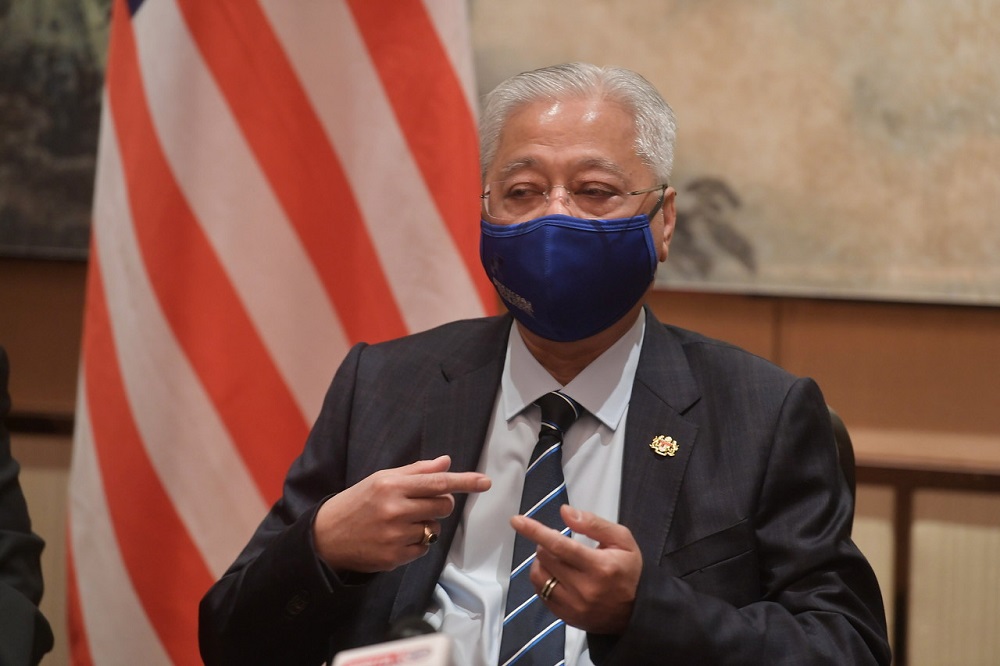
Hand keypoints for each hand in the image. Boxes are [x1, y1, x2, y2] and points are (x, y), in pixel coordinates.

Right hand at [314, 455, 489, 572]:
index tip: (485, 482)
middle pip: (443, 506)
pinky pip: (424, 549)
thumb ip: (416, 471)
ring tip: (402, 523)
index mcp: (392, 485)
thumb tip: (446, 462)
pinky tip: (397, 538)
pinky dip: (417, 543)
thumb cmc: (358, 502)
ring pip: (435, 529)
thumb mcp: (382, 479)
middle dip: (440, 505)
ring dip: (427, 525)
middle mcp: (395, 509)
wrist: (326, 535)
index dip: (465, 482)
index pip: (438, 483)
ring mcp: (394, 535)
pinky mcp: (393, 557)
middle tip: (420, 504)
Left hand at [511, 505, 641, 634]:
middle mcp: (584, 588)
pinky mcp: (566, 617)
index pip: (559, 545)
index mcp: (600, 566)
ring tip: (553, 558)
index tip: (516, 520)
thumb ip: (593, 524)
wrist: (636, 612)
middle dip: (545, 544)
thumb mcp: (622, 540)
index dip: (535, 531)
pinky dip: (543, 579)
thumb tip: (564, 512)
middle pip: (546, 559)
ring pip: (539, 577)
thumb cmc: (628, 570)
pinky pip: (541, 594)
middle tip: (556, 542)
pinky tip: (555, 575)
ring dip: (540, 562)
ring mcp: (574, 606)